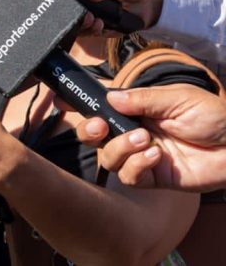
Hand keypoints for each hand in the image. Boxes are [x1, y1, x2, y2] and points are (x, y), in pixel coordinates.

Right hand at [69, 0, 163, 27]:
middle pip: (60, 2)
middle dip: (68, 9)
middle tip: (84, 12)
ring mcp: (80, 9)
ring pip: (68, 19)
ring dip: (80, 23)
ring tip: (92, 20)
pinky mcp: (88, 24)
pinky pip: (82, 32)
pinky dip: (89, 31)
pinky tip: (100, 25)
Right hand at [75, 85, 225, 190]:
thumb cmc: (215, 117)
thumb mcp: (177, 98)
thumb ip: (141, 99)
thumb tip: (109, 97)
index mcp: (138, 109)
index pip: (102, 106)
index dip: (80, 105)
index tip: (63, 101)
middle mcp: (134, 132)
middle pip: (94, 135)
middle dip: (89, 131)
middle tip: (99, 127)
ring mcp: (142, 156)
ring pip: (107, 157)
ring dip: (120, 147)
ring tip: (144, 140)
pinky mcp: (153, 177)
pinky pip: (129, 176)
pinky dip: (137, 165)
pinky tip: (155, 156)